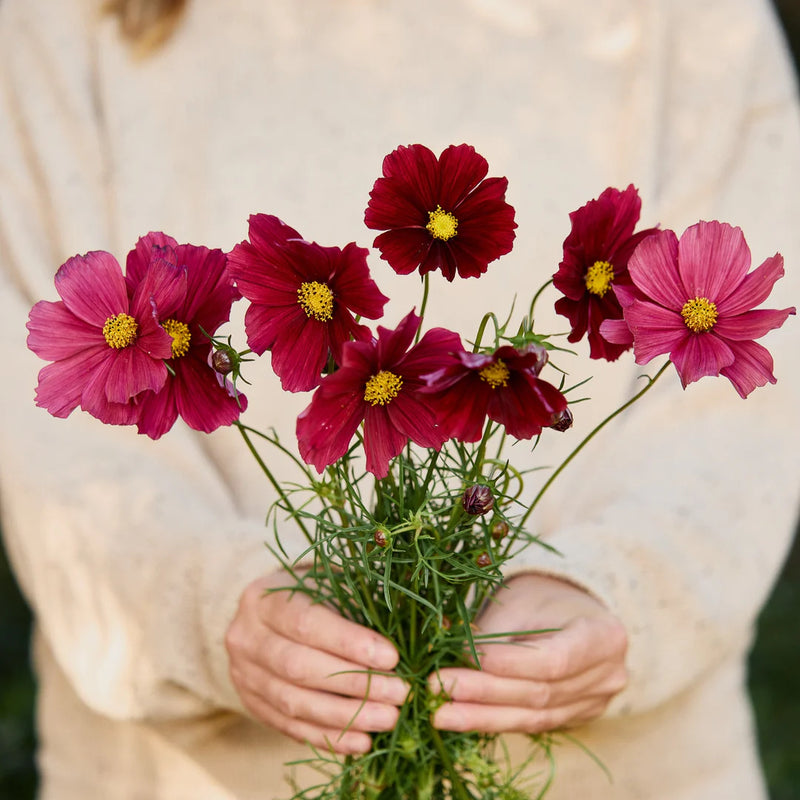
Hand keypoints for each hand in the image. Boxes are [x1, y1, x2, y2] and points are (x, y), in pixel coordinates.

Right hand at [225, 572, 408, 753]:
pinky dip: (328, 737)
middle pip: (300, 667)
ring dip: (346, 716)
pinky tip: (362, 741)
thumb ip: (365, 604)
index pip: (307, 623)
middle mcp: (246, 637)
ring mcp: (244, 675)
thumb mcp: (332, 585)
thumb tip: (428, 628)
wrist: (268, 615)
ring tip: (388, 719)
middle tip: (400, 693)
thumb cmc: (312, 594)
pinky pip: (291, 727)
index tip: (392, 658)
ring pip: (295, 703)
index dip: (350, 643)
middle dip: (355, 684)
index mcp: (265, 598)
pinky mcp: (251, 705)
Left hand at [429, 574, 627, 733]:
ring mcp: (595, 703)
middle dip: (484, 692)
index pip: (554, 659)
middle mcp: (608, 676)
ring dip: (482, 716)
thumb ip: (492, 634)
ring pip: (533, 717)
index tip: (466, 656)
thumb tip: (451, 660)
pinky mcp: (574, 719)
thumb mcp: (520, 602)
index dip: (509, 663)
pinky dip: (494, 720)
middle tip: (437, 688)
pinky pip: (532, 725)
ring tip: (441, 713)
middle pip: (540, 692)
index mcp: (604, 636)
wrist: (571, 611)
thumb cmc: (543, 598)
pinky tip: (461, 718)